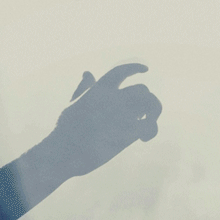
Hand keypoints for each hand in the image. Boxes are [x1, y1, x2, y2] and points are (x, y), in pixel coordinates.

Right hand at [36, 63, 161, 181]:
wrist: (64, 151)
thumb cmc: (66, 130)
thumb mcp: (74, 103)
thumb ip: (84, 88)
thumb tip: (87, 73)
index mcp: (98, 90)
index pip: (121, 71)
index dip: (135, 68)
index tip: (145, 69)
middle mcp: (113, 98)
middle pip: (142, 90)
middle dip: (146, 100)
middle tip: (143, 113)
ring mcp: (122, 114)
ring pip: (151, 103)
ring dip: (154, 112)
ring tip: (149, 122)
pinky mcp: (129, 132)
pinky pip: (150, 125)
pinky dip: (152, 130)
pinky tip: (144, 139)